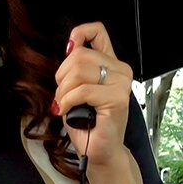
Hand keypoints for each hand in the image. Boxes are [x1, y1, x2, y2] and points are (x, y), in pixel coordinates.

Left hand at [54, 22, 133, 168]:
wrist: (99, 151)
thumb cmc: (87, 124)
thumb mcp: (75, 88)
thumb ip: (76, 68)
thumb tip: (69, 49)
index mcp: (110, 64)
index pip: (97, 32)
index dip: (79, 33)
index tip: (68, 49)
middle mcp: (119, 70)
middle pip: (80, 55)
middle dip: (62, 76)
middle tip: (63, 95)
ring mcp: (121, 84)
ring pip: (79, 71)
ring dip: (64, 91)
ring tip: (66, 104)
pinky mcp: (117, 99)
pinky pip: (82, 90)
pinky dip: (68, 101)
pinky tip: (68, 110)